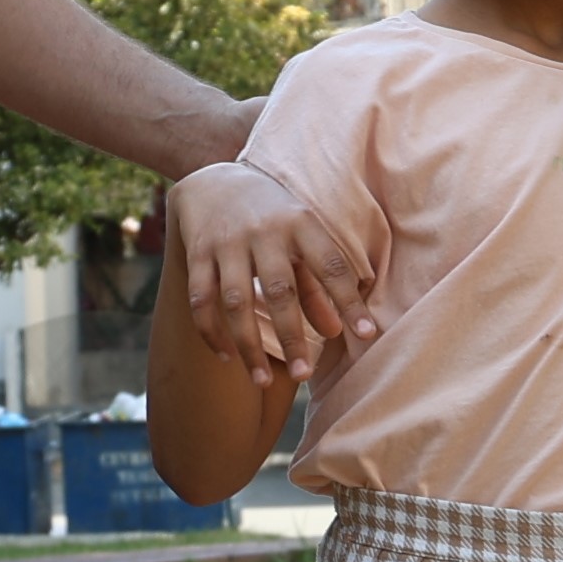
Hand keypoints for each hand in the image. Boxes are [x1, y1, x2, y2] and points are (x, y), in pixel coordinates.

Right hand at [169, 159, 370, 382]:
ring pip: (236, 302)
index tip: (365, 334)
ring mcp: (227, 242)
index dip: (348, 300)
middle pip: (280, 290)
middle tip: (305, 376)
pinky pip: (201, 301)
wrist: (212, 180)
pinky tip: (228, 358)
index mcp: (300, 223)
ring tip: (263, 381)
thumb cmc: (271, 217)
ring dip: (249, 345)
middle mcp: (264, 231)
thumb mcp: (301, 239)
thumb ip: (318, 285)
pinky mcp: (197, 253)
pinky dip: (212, 333)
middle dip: (293, 336)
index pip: (330, 265)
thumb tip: (337, 333)